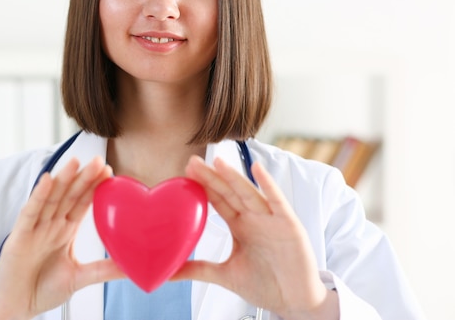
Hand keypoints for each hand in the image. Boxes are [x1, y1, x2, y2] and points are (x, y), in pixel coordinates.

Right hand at [0, 157, 123, 319]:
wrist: (17, 307)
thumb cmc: (43, 290)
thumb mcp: (80, 277)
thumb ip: (104, 269)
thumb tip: (133, 267)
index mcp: (65, 230)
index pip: (82, 202)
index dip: (94, 186)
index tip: (110, 171)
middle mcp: (51, 224)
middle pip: (69, 195)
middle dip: (83, 177)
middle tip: (99, 160)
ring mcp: (35, 228)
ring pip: (51, 198)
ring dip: (63, 179)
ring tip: (76, 162)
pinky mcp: (19, 236)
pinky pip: (30, 212)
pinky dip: (38, 195)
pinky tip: (48, 180)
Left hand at [175, 156, 338, 319]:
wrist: (294, 301)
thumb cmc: (265, 284)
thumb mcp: (225, 275)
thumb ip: (198, 269)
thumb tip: (168, 272)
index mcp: (240, 225)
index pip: (218, 200)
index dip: (203, 186)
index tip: (185, 172)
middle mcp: (254, 218)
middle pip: (229, 192)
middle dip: (211, 176)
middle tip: (192, 161)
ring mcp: (271, 219)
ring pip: (249, 193)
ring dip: (234, 177)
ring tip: (217, 162)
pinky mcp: (288, 225)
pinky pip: (277, 202)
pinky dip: (268, 185)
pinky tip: (257, 169)